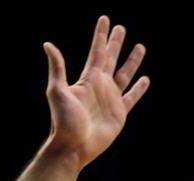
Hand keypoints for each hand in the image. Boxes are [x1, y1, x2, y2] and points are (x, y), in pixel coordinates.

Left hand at [43, 15, 149, 166]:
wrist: (73, 147)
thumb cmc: (63, 121)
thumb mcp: (57, 91)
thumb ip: (57, 68)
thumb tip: (48, 45)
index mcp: (87, 79)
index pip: (97, 52)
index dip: (101, 36)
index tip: (105, 19)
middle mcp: (100, 86)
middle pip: (111, 59)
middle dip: (116, 43)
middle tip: (121, 27)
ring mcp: (110, 99)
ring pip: (124, 75)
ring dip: (132, 61)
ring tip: (140, 47)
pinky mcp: (119, 114)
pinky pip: (132, 98)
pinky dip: (139, 89)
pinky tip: (145, 80)